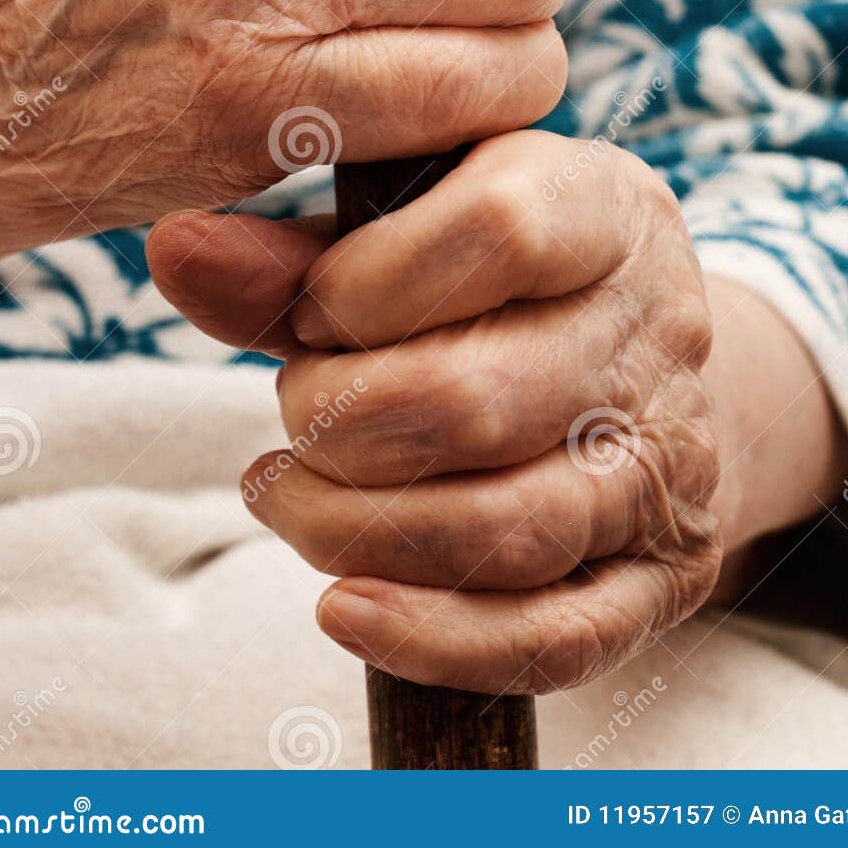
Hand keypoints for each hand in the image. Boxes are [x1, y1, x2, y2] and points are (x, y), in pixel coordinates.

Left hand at [148, 131, 721, 692]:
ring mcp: (670, 462)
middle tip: (294, 416)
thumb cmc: (502, 280)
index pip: (502, 229)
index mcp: (605, 208)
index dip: (370, 284)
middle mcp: (658, 332)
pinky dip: (436, 638)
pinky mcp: (666, 575)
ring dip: (359, 531)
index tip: (311, 311)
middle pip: (485, 400)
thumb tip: (177, 251)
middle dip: (343, 425)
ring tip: (284, 498)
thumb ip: (297, 249)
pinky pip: (558, 637)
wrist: (649, 359)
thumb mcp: (417, 227)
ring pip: (512, 530)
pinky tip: (344, 607)